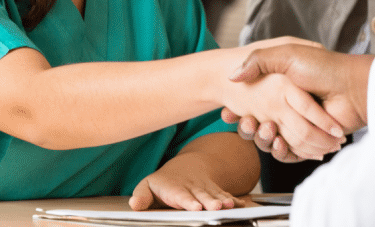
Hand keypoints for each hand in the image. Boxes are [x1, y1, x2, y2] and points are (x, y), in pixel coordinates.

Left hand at [129, 151, 245, 210]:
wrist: (186, 167)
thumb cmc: (164, 182)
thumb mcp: (149, 186)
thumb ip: (142, 196)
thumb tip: (134, 205)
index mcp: (176, 188)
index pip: (182, 196)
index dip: (189, 201)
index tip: (195, 207)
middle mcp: (193, 188)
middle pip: (202, 196)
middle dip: (210, 202)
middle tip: (216, 208)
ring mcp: (206, 190)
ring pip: (216, 195)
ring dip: (224, 200)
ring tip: (230, 206)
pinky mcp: (216, 192)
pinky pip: (226, 195)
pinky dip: (235, 201)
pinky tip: (241, 206)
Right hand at [223, 44, 373, 159]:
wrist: (352, 87)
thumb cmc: (322, 67)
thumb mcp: (286, 54)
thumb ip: (258, 61)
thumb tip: (232, 77)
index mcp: (280, 86)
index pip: (252, 100)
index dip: (238, 108)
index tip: (228, 110)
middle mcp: (288, 105)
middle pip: (258, 122)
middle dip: (248, 125)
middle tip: (245, 121)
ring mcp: (298, 123)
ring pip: (271, 139)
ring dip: (263, 138)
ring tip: (262, 129)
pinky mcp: (309, 141)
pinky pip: (290, 151)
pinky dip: (282, 150)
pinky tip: (277, 141)